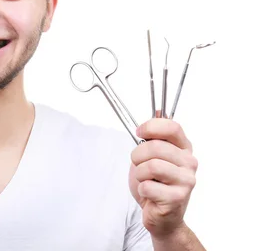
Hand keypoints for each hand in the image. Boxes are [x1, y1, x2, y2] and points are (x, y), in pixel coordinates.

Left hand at [129, 112, 197, 239]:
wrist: (161, 216)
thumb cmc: (155, 184)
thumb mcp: (152, 155)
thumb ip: (155, 135)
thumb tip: (159, 109)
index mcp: (184, 148)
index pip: (172, 127)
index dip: (151, 126)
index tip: (139, 132)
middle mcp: (189, 163)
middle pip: (155, 147)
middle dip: (137, 155)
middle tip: (138, 164)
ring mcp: (186, 181)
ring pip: (151, 166)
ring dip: (139, 174)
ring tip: (144, 180)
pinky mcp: (177, 198)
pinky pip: (148, 186)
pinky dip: (142, 189)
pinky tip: (149, 194)